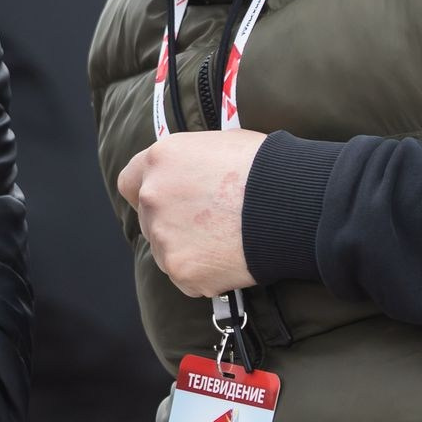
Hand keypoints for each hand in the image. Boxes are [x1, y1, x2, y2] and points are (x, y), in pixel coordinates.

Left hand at [116, 130, 264, 297]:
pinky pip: (187, 277)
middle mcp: (153, 196)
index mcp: (161, 159)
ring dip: (189, 250)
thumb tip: (192, 174)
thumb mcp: (221, 145)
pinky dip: (205, 274)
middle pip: (149, 219)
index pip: (130, 181)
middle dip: (173, 223)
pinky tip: (232, 259)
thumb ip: (192, 163)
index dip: (147, 191)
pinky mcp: (181, 269)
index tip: (166, 201)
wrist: (291, 204)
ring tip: (227, 241)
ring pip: (166, 250)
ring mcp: (163, 236)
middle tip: (210, 226)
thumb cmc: (267, 168)